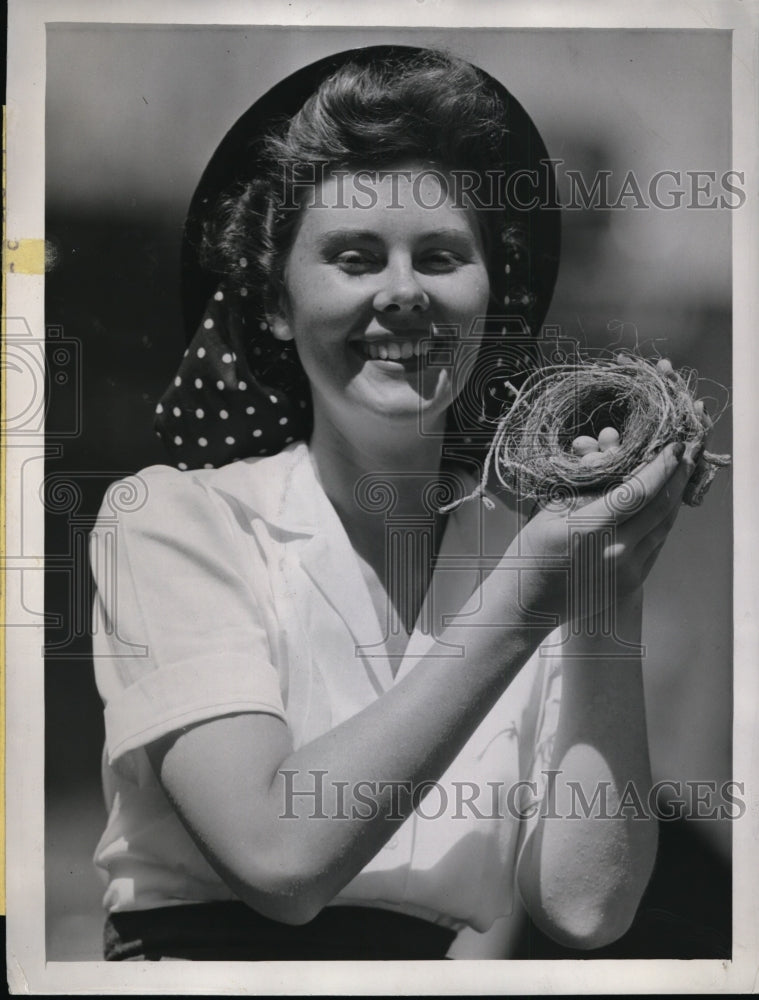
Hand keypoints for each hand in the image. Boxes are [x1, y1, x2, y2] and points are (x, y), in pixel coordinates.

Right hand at [503, 441, 693, 626]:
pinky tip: (663, 504)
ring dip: (675, 498)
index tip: (675, 446)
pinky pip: (656, 544)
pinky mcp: (633, 582)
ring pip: (664, 527)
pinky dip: (663, 520)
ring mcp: (628, 571)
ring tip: (680, 474)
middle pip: (662, 508)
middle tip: (689, 453)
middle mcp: (616, 552)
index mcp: (590, 530)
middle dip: (679, 476)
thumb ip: (588, 485)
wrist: (529, 603)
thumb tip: (615, 453)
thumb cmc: (533, 551)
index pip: (639, 492)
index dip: (661, 467)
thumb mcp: (552, 510)